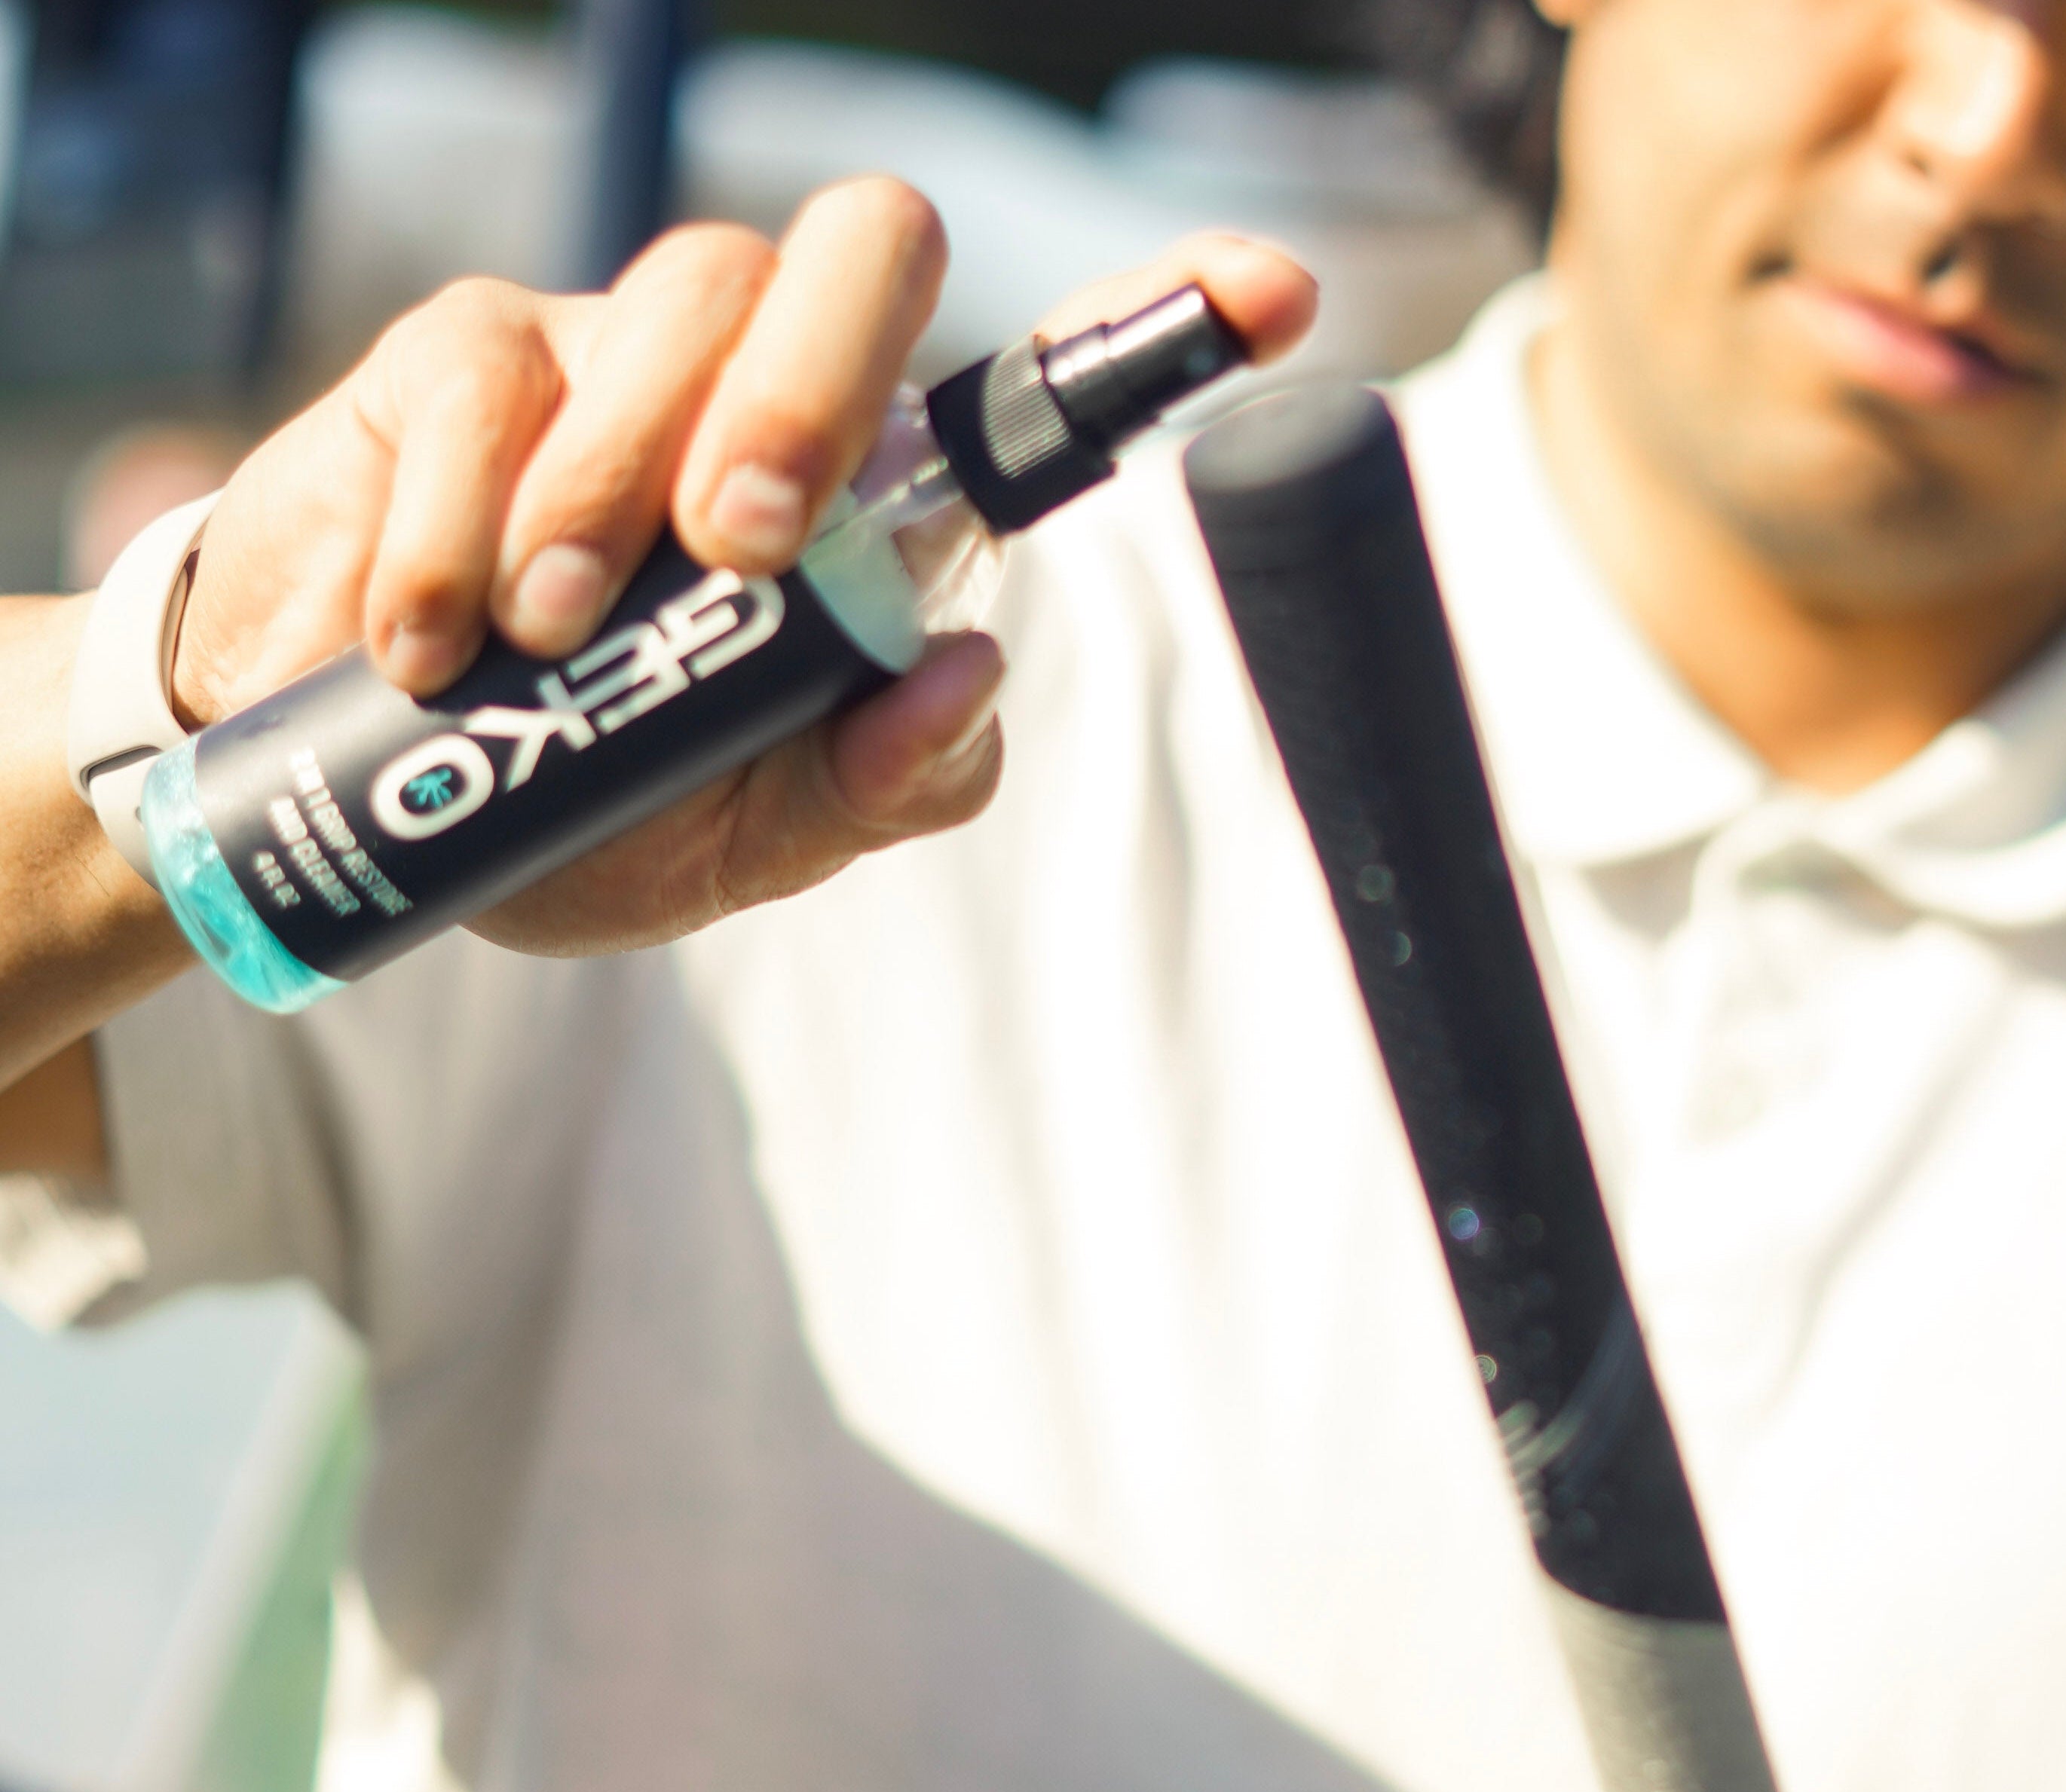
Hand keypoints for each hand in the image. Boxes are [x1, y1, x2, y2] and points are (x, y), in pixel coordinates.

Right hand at [170, 193, 1316, 957]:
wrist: (364, 799)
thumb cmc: (586, 803)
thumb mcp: (745, 838)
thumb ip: (872, 785)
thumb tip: (972, 669)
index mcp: (862, 509)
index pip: (1024, 390)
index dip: (1154, 321)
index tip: (1270, 292)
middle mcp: (766, 395)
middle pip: (862, 249)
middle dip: (817, 384)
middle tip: (746, 547)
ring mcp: (617, 351)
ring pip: (675, 298)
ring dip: (612, 485)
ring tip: (545, 639)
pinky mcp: (460, 355)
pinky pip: (483, 369)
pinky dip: (456, 518)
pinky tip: (430, 639)